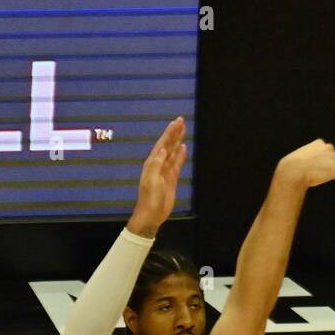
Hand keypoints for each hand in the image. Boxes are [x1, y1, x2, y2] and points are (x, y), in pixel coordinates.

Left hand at [129, 116, 186, 234]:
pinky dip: (180, 155)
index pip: (162, 144)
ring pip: (172, 152)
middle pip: (168, 145)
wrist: (151, 214)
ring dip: (177, 141)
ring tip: (183, 130)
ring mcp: (165, 171)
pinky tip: (183, 148)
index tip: (176, 122)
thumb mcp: (151, 181)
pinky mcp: (171, 179)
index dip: (169, 133)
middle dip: (174, 133)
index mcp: (152, 163)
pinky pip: (176, 164)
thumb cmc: (150, 198)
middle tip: (181, 120)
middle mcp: (158, 164)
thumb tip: (162, 150)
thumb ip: (156, 165)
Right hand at [275, 138, 334, 188]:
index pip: (329, 154)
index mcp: (320, 143)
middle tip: (317, 174)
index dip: (325, 163)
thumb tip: (317, 166)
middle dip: (331, 168)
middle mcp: (329, 148)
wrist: (292, 171)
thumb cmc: (293, 168)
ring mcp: (333, 158)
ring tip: (319, 176)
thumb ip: (312, 159)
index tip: (317, 169)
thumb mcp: (302, 158)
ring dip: (334, 173)